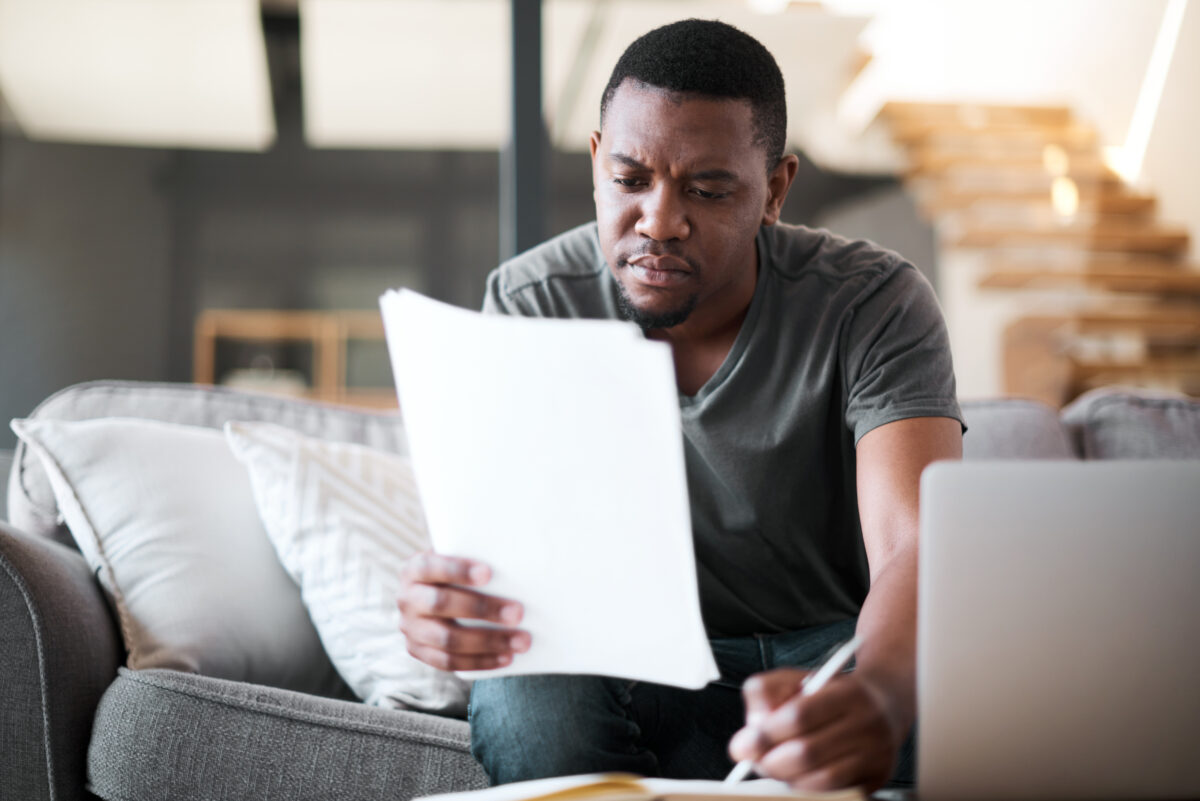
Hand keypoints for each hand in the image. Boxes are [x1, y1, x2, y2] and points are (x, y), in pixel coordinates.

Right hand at [397, 551, 530, 670]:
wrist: (436, 597)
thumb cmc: (458, 574)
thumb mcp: (460, 560)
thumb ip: (478, 560)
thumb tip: (519, 567)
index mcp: (413, 569)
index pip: (430, 567)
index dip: (457, 570)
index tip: (488, 573)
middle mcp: (407, 598)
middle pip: (441, 604)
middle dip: (482, 609)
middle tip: (518, 613)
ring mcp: (410, 629)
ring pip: (447, 639)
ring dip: (488, 642)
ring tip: (521, 641)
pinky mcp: (418, 652)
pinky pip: (449, 662)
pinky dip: (480, 661)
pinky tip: (505, 657)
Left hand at [727, 668, 901, 792]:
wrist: (884, 703)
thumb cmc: (831, 693)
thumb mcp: (796, 679)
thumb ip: (765, 692)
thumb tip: (752, 728)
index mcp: (849, 693)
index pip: (799, 717)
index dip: (766, 735)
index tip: (742, 745)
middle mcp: (869, 725)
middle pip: (807, 753)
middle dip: (771, 761)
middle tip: (754, 760)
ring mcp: (877, 756)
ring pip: (820, 779)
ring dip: (787, 777)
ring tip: (775, 765)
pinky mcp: (877, 779)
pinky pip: (833, 792)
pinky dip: (806, 787)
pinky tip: (796, 775)